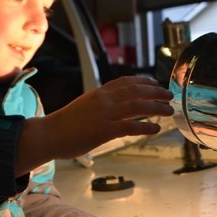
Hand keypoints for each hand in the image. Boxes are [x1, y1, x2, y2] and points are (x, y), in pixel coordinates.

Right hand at [16, 76, 172, 173]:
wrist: (47, 135)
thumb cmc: (63, 125)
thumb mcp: (83, 107)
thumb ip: (99, 105)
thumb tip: (112, 108)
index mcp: (98, 93)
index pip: (125, 81)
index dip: (143, 81)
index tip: (155, 82)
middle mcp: (103, 100)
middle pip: (136, 91)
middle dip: (156, 92)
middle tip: (169, 96)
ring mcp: (104, 114)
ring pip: (138, 106)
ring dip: (157, 107)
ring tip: (169, 111)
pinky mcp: (104, 130)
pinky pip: (131, 126)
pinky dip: (146, 126)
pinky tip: (156, 129)